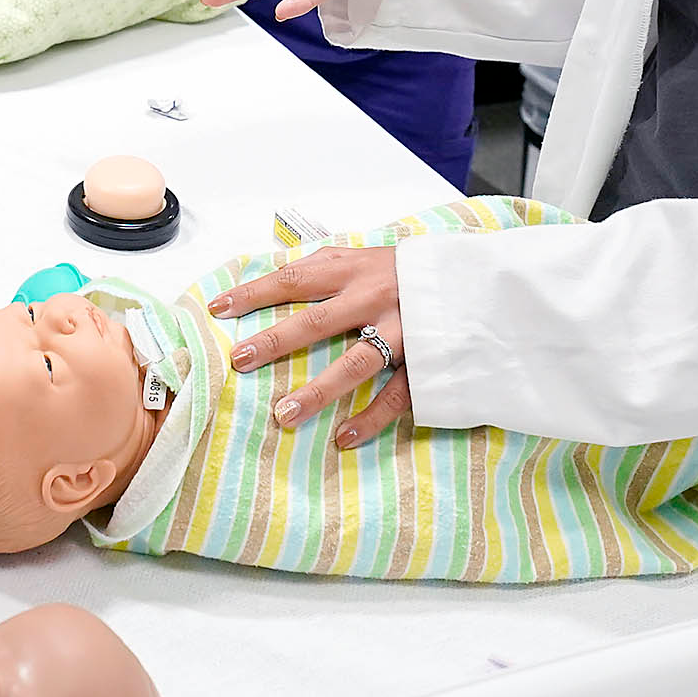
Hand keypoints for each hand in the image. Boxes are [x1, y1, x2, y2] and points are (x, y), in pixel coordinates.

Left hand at [208, 245, 410, 447]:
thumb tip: (275, 277)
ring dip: (318, 391)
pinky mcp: (426, 362)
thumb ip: (326, 268)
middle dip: (275, 341)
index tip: (219, 308)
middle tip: (239, 361)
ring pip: (355, 363)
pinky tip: (344, 439)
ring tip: (284, 415)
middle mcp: (375, 298)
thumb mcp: (366, 257)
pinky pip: (396, 395)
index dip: (255, 292)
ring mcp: (402, 331)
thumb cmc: (408, 272)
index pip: (294, 279)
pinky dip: (371, 418)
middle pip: (317, 321)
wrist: (478, 281)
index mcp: (354, 269)